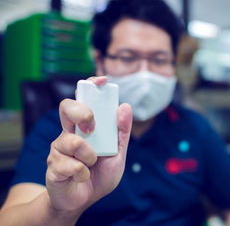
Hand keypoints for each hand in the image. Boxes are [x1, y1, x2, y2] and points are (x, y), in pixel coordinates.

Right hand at [45, 76, 131, 211]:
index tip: (102, 80)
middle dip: (82, 112)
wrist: (84, 200)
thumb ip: (122, 133)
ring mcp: (59, 148)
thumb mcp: (118, 154)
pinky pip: (70, 164)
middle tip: (92, 127)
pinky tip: (82, 177)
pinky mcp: (53, 166)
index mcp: (85, 127)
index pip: (83, 99)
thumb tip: (125, 107)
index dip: (90, 85)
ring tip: (91, 165)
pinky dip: (83, 173)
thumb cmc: (99, 175)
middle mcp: (69, 133)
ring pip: (71, 140)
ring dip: (89, 155)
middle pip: (66, 107)